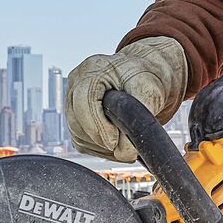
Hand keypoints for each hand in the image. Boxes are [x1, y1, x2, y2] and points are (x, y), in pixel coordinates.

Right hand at [64, 37, 188, 160]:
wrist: (146, 76)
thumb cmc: (147, 77)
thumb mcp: (149, 93)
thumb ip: (138, 121)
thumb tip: (122, 152)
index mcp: (93, 69)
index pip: (84, 101)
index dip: (97, 126)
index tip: (114, 142)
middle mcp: (77, 82)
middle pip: (77, 122)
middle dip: (101, 139)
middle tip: (124, 145)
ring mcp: (73, 99)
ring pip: (77, 135)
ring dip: (100, 146)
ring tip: (124, 141)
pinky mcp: (76, 116)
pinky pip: (80, 141)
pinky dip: (98, 147)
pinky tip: (116, 141)